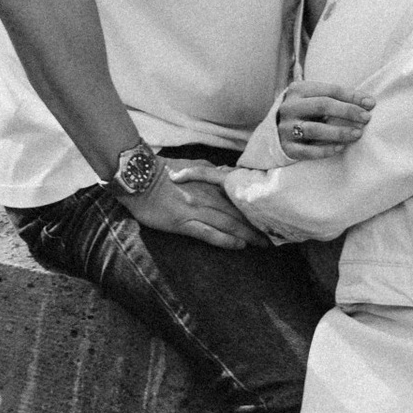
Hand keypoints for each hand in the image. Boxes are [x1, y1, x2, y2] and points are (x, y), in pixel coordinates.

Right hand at [132, 165, 263, 249]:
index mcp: (209, 183)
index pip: (238, 197)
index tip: (269, 216)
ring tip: (263, 244)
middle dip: (257, 225)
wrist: (138, 177)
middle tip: (274, 236)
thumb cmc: (161, 171)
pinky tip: (239, 246)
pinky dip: (226, 240)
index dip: (255, 208)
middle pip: (238, 213)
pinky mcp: (183, 223)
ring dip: (248, 235)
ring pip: (229, 224)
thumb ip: (208, 172)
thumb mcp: (190, 166)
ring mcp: (196, 210)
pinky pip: (209, 233)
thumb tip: (224, 174)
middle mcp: (207, 196)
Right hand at [272, 81, 371, 156]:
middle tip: (366, 118)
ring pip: (314, 129)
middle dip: (346, 111)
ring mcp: (285, 128)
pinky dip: (325, 150)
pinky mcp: (286, 147)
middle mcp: (290, 107)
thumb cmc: (305, 112)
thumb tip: (369, 102)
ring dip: (338, 132)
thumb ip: (337, 98)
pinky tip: (341, 148)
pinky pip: (307, 151)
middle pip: (321, 106)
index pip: (329, 90)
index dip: (351, 97)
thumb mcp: (315, 98)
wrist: (274, 130)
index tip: (371, 104)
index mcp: (298, 90)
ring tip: (357, 134)